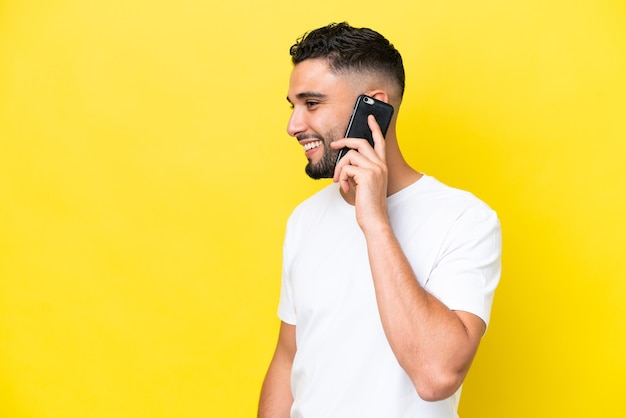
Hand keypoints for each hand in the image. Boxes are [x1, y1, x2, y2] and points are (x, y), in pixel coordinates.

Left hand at [331, 115, 388, 230]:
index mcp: (382, 166)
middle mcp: (380, 165)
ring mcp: (375, 169)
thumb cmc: (368, 204)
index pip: (379, 142)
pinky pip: (346, 168)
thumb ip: (358, 170)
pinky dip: (341, 178)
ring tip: (339, 181)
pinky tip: (344, 188)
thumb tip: (344, 161)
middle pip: (360, 143)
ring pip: (349, 156)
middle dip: (344, 141)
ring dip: (339, 169)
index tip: (369, 117)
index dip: (374, 128)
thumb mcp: (363, 184)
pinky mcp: (367, 175)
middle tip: (333, 145)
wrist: (374, 219)